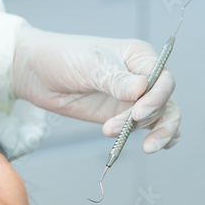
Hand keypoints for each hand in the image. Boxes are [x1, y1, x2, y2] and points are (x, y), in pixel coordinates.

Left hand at [12, 25, 180, 152]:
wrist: (39, 74)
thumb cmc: (65, 58)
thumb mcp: (91, 66)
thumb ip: (116, 80)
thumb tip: (142, 88)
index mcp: (139, 57)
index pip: (162, 79)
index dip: (156, 98)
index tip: (137, 113)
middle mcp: (142, 78)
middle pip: (165, 101)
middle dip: (151, 118)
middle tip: (126, 129)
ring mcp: (134, 99)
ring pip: (162, 117)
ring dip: (156, 132)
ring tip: (146, 148)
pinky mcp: (123, 117)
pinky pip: (149, 127)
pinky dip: (158, 136)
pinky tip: (156, 146)